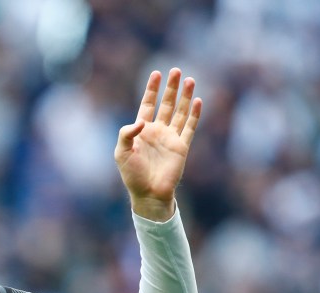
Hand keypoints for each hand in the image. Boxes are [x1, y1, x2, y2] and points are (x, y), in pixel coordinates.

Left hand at [115, 67, 201, 221]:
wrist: (149, 194)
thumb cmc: (132, 175)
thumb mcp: (121, 153)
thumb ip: (126, 134)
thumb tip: (141, 121)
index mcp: (141, 131)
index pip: (147, 104)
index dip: (152, 90)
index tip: (156, 73)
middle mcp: (157, 131)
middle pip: (166, 104)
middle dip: (170, 88)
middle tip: (176, 70)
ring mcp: (170, 138)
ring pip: (180, 112)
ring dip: (184, 97)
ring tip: (189, 80)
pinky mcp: (182, 147)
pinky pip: (189, 127)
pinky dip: (194, 114)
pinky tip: (197, 100)